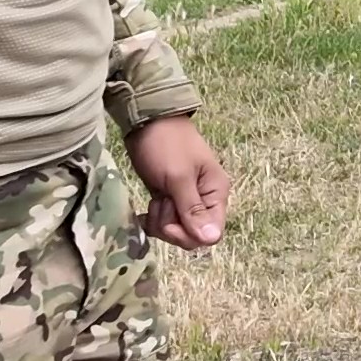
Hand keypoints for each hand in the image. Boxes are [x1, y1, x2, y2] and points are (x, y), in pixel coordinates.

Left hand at [131, 114, 229, 249]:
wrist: (146, 120)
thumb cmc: (166, 144)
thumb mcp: (179, 177)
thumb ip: (193, 210)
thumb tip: (213, 240)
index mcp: (215, 193)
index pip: (212, 232)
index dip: (189, 234)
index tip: (169, 222)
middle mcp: (204, 199)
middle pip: (192, 234)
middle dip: (172, 226)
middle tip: (160, 204)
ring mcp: (185, 199)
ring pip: (176, 229)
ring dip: (161, 220)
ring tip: (155, 198)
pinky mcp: (168, 197)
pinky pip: (164, 220)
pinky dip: (153, 219)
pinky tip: (145, 210)